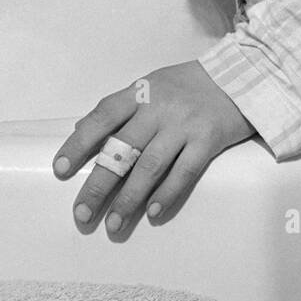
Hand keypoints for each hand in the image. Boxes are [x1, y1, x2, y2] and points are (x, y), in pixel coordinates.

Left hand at [54, 61, 254, 236]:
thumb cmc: (187, 84)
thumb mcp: (149, 84)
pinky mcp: (208, 140)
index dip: (79, 143)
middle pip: (123, 149)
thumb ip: (120, 107)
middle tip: (82, 213)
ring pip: (150, 166)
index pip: (102, 117)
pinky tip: (152, 214)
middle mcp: (158, 108)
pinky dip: (167, 195)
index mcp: (139, 92)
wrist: (240, 76)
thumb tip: (82, 127)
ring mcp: (183, 125)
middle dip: (99, 184)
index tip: (61, 169)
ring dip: (129, 199)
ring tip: (113, 224)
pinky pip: (184, 172)